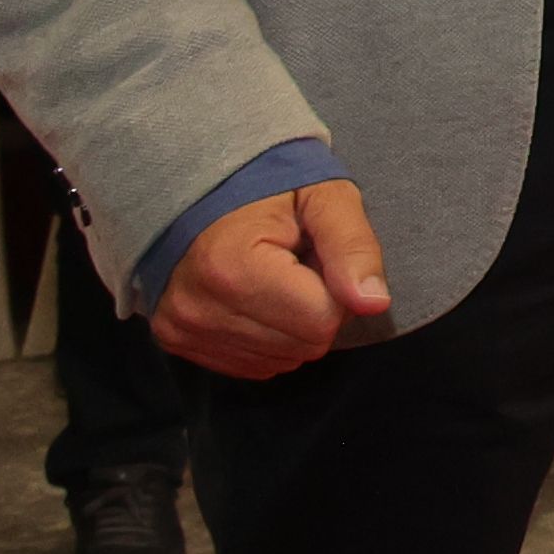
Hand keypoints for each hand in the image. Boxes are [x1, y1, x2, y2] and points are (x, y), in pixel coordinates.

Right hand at [151, 177, 392, 378]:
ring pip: (282, 360)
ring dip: (293, 325)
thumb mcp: (326, 197)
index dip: (338, 288)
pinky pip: (254, 365)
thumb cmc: (271, 188)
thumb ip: (354, 246)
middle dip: (317, 308)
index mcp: (231, 267)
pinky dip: (269, 338)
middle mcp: (199, 309)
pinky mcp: (179, 343)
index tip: (318, 256)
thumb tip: (374, 303)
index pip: (322, 319)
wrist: (201, 190)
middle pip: (304, 345)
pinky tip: (256, 298)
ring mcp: (184, 330)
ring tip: (275, 279)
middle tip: (299, 265)